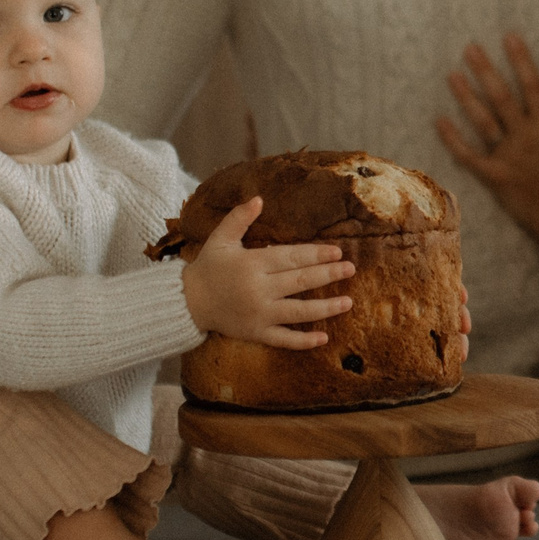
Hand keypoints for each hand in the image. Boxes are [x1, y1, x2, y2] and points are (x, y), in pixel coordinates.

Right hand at [180, 197, 354, 347]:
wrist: (188, 302)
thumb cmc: (208, 267)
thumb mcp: (220, 238)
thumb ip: (239, 218)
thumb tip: (258, 198)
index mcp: (252, 264)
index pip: (291, 258)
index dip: (316, 254)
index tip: (337, 252)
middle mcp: (258, 290)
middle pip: (300, 281)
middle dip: (328, 275)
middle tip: (350, 269)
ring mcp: (258, 314)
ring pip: (298, 311)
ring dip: (325, 307)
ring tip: (347, 302)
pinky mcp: (256, 333)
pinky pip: (283, 339)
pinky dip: (303, 341)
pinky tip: (324, 338)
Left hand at [436, 35, 538, 234]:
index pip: (532, 86)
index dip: (521, 60)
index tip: (509, 36)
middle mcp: (526, 137)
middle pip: (502, 98)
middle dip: (486, 71)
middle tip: (470, 48)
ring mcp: (508, 156)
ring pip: (483, 121)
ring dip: (466, 97)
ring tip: (452, 74)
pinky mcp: (493, 175)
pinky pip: (469, 155)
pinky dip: (453, 139)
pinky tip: (440, 120)